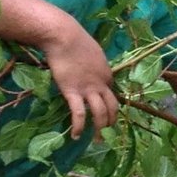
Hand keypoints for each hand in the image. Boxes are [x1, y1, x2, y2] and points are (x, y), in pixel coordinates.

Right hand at [44, 21, 119, 138]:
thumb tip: (89, 69)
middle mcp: (102, 84)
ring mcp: (88, 89)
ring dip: (100, 129)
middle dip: (112, 121)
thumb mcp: (92, 52)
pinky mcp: (72, 92)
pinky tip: (76, 136)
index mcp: (107, 74)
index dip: (110, 106)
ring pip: (100, 113)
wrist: (64, 36)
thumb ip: (94, 65)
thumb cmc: (75, 40)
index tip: (106, 114)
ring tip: (98, 140)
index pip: (112, 94)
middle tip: (108, 132)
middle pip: (112, 107)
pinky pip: (79, 113)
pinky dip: (79, 126)